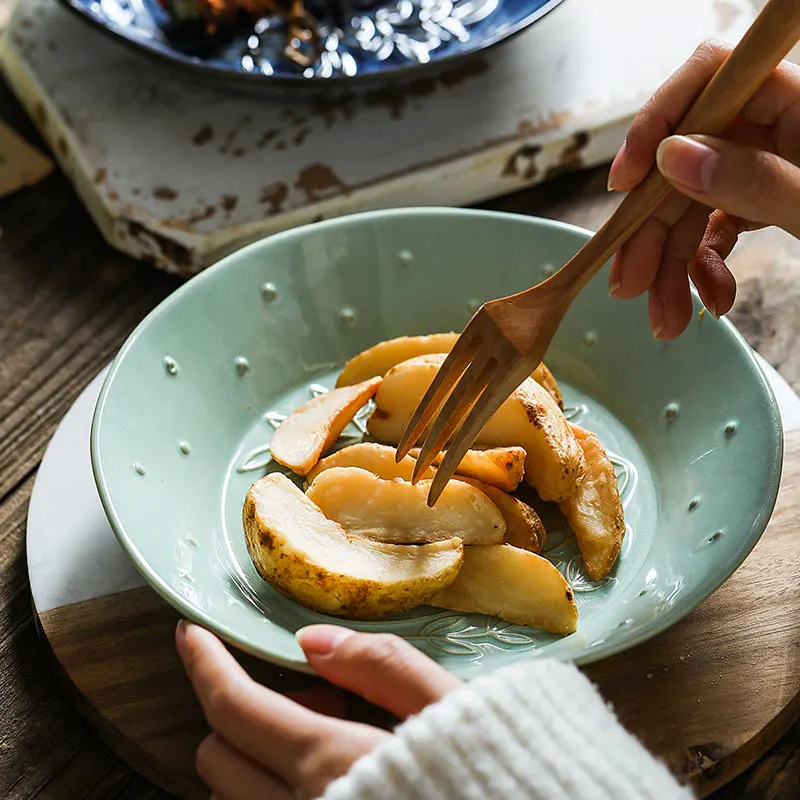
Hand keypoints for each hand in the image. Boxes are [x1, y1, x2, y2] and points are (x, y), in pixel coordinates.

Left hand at [176, 621, 458, 799]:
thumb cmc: (492, 775)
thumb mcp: (450, 709)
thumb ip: (382, 668)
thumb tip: (313, 640)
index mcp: (329, 763)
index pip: (233, 707)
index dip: (203, 662)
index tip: (190, 632)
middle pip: (217, 753)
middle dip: (244, 708)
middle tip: (318, 694)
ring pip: (231, 795)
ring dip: (257, 754)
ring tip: (332, 739)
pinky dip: (271, 787)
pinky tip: (331, 776)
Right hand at [607, 41, 799, 338]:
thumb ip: (754, 181)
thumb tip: (675, 156)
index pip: (710, 82)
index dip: (656, 125)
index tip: (624, 183)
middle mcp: (777, 130)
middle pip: (687, 163)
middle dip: (653, 232)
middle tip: (630, 285)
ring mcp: (768, 167)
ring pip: (693, 206)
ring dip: (671, 267)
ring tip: (665, 319)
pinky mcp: (765, 203)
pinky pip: (716, 230)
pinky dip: (705, 269)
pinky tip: (711, 300)